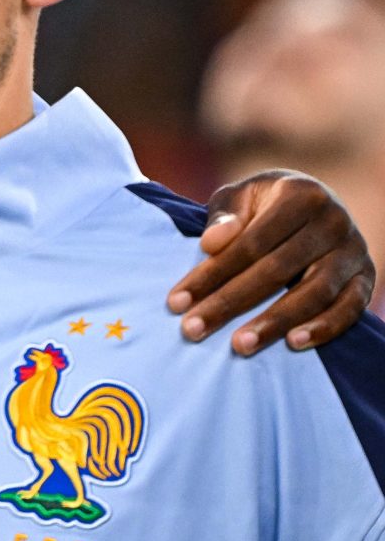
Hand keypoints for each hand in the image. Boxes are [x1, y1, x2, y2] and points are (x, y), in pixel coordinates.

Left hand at [167, 170, 375, 353]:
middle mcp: (332, 221)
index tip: (176, 302)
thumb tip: (211, 244)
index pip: (249, 243)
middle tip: (193, 330)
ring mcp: (353, 250)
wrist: (316, 202)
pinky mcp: (367, 277)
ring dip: (274, 322)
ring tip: (239, 345)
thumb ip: (225, 217)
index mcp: (299, 195)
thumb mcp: (241, 197)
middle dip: (230, 303)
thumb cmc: (265, 203)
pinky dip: (324, 328)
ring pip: (313, 293)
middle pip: (276, 270)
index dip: (212, 274)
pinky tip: (293, 344)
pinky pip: (350, 308)